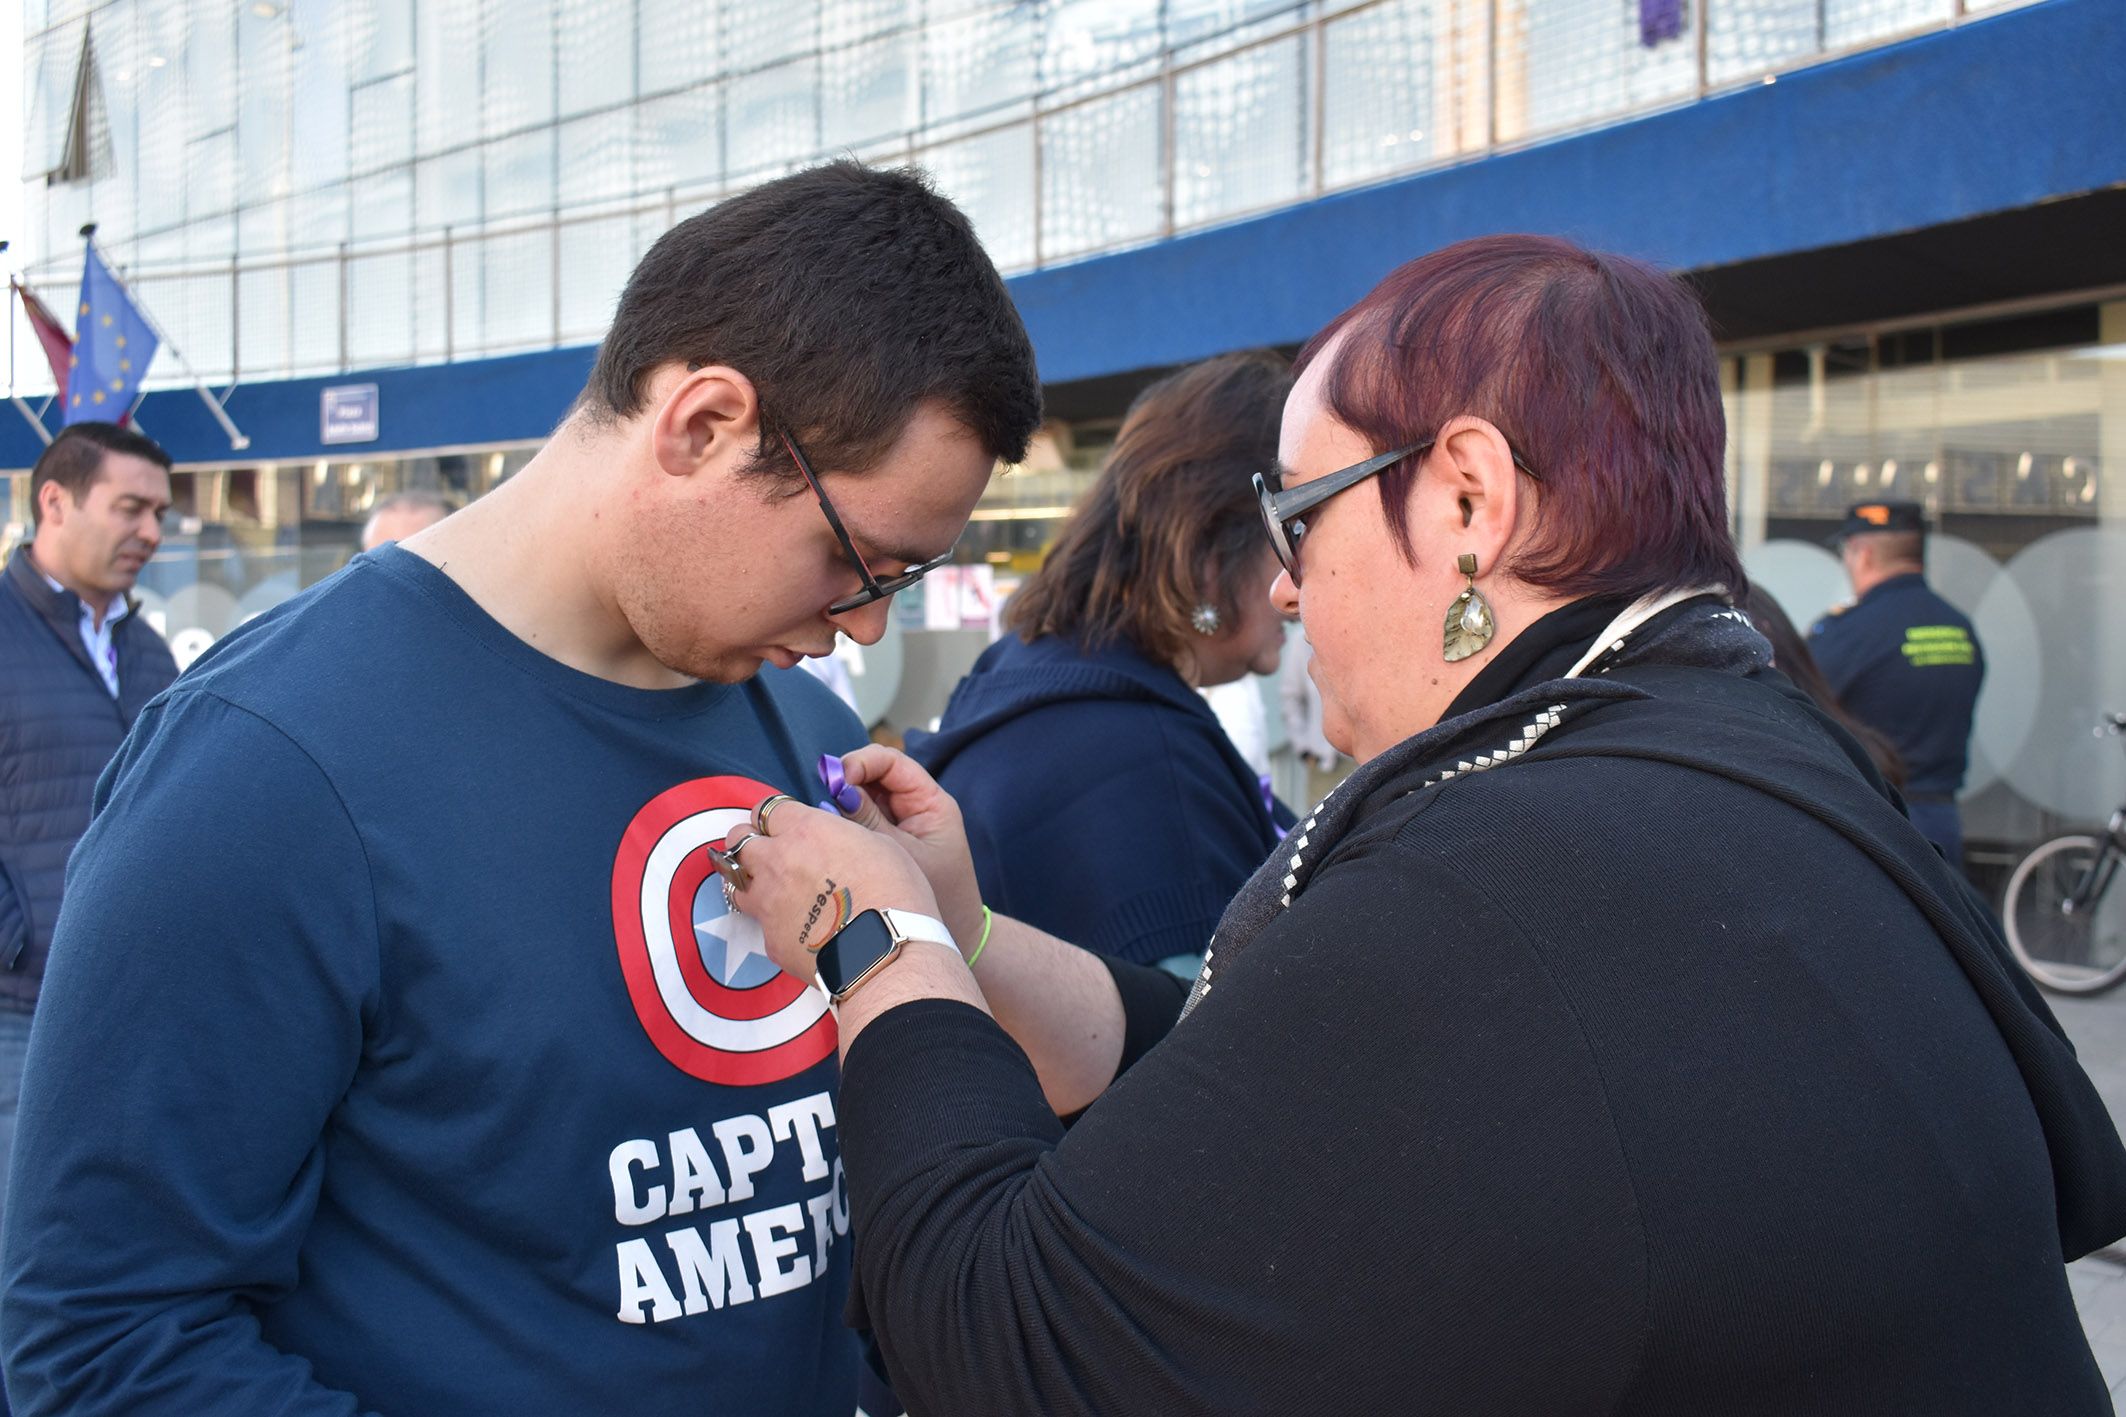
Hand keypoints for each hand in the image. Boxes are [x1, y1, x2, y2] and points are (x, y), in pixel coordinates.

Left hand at [726, 801, 939, 985]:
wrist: (888, 953)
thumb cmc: (897, 894)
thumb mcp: (880, 844)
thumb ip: (842, 835)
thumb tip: (830, 840)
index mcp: (805, 830)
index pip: (767, 809)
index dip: (776, 817)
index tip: (787, 826)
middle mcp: (777, 862)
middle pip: (738, 839)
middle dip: (750, 841)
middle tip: (771, 851)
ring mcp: (768, 904)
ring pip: (734, 882)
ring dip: (750, 879)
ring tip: (775, 889)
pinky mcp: (770, 940)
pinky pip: (761, 923)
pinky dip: (774, 921)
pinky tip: (798, 928)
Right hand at [826, 746, 983, 949]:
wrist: (954, 941)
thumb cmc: (940, 901)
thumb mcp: (902, 855)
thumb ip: (869, 821)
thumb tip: (835, 788)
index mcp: (930, 803)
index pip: (891, 762)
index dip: (861, 763)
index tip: (837, 780)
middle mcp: (913, 807)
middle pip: (871, 777)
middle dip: (844, 784)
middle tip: (824, 803)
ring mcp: (896, 825)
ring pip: (859, 800)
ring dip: (839, 807)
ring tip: (825, 824)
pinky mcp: (882, 844)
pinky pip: (856, 824)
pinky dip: (840, 827)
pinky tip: (827, 839)